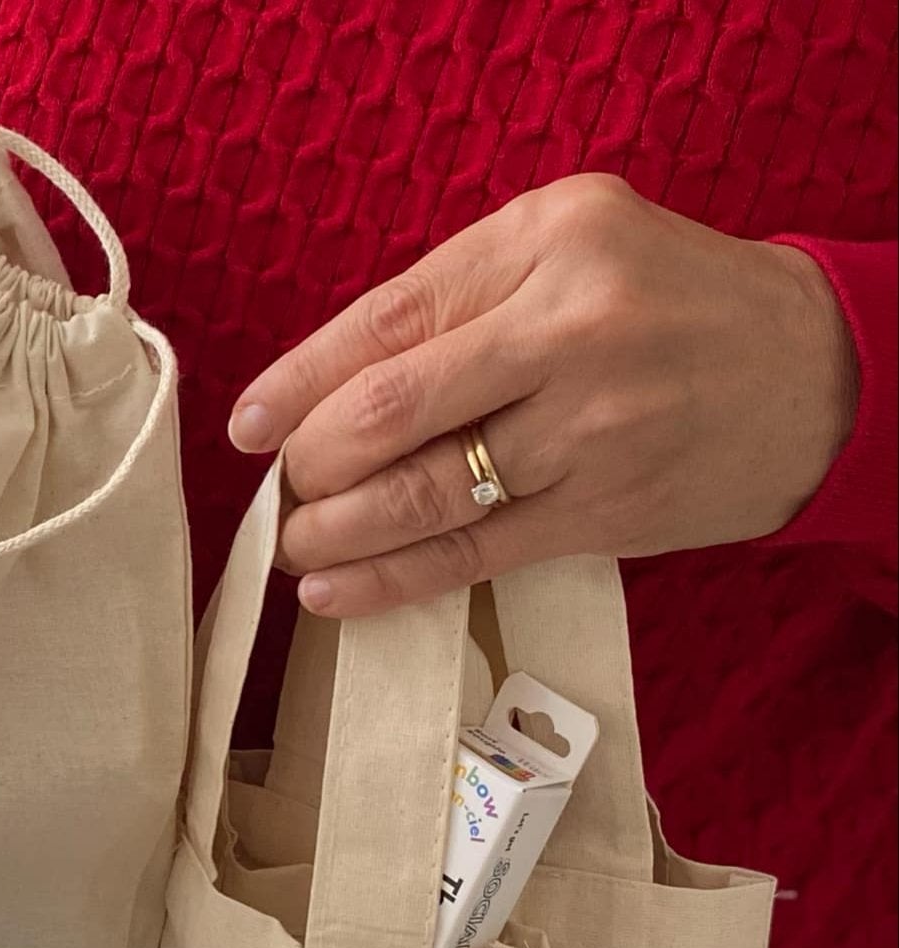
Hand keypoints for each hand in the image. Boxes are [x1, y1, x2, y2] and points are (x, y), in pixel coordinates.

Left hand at [228, 173, 858, 616]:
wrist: (812, 373)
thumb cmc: (666, 302)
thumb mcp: (569, 246)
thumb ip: (460, 297)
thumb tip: (326, 384)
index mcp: (548, 242)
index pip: (386, 317)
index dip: (298, 379)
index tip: (248, 424)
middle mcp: (569, 330)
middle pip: (391, 409)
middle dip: (311, 460)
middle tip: (284, 484)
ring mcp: (590, 429)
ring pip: (424, 492)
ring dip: (336, 528)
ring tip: (294, 543)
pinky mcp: (603, 513)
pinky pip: (470, 554)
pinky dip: (390, 580)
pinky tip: (334, 592)